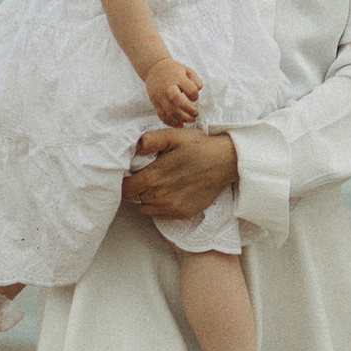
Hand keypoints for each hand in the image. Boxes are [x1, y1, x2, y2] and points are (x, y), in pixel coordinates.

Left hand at [123, 122, 239, 215]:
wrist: (225, 162)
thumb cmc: (199, 147)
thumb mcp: (174, 135)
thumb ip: (151, 140)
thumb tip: (136, 147)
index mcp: (154, 177)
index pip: (125, 189)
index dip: (125, 181)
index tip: (131, 174)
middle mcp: (159, 196)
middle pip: (133, 199)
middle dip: (135, 188)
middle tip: (145, 176)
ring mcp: (170, 207)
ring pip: (144, 208)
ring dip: (145, 198)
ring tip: (156, 184)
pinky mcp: (181, 214)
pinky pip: (159, 214)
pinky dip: (158, 205)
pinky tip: (167, 192)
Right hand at [141, 54, 202, 128]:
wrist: (154, 68)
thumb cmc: (173, 70)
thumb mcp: (186, 70)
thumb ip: (195, 79)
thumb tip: (199, 89)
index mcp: (177, 78)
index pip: (189, 88)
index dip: (194, 95)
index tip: (195, 97)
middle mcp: (167, 87)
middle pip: (176, 100)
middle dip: (187, 110)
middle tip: (196, 114)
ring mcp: (160, 96)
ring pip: (169, 111)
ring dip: (181, 118)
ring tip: (190, 120)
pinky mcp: (155, 103)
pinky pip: (162, 115)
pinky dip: (171, 122)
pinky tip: (180, 125)